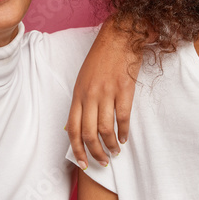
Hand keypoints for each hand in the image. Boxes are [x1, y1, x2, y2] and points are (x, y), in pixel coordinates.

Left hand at [67, 17, 141, 168]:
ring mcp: (107, 93)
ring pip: (106, 129)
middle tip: (103, 161)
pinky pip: (123, 118)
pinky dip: (124, 132)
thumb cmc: (102, 57)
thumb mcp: (83, 79)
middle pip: (89, 134)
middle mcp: (90, 95)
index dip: (77, 150)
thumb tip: (76, 126)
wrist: (120, 36)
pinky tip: (125, 138)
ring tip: (116, 152)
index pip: (73, 129)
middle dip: (95, 153)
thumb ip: (81, 102)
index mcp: (78, 94)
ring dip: (111, 146)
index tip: (82, 163)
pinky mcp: (124, 90)